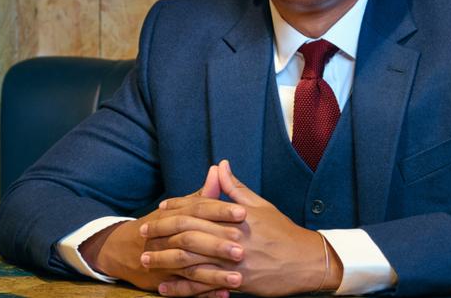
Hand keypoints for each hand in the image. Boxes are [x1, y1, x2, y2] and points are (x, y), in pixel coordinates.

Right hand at [82, 165, 245, 296]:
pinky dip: (204, 294)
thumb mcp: (179, 207)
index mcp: (175, 215)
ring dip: (214, 275)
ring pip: (190, 268)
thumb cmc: (159, 225)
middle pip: (193, 239)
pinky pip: (185, 290)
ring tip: (238, 279)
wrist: (124, 248)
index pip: (199, 210)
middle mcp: (168, 237)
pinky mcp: (164, 281)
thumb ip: (202, 193)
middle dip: (217, 244)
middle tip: (242, 248)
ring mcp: (165, 261)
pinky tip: (223, 295)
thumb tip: (219, 169)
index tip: (243, 213)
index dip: (220, 211)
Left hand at [142, 160, 343, 296]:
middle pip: (188, 234)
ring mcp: (233, 262)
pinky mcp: (237, 283)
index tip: (160, 208)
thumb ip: (235, 188)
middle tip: (142, 234)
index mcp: (235, 217)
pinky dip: (182, 288)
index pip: (199, 208)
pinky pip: (203, 286)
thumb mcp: (260, 206)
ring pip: (192, 261)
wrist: (307, 261)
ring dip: (166, 261)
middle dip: (162, 233)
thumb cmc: (283, 231)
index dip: (177, 207)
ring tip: (146, 261)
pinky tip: (165, 288)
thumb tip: (220, 165)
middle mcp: (231, 238)